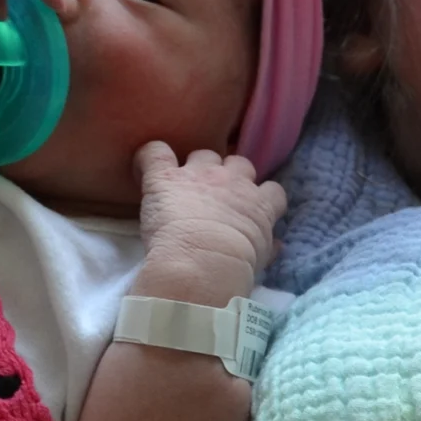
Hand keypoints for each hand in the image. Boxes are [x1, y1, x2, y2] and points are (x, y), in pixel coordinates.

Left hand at [131, 142, 285, 297]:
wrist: (203, 263)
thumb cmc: (234, 269)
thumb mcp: (259, 260)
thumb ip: (267, 247)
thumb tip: (276, 244)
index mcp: (259, 204)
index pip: (271, 189)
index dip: (260, 196)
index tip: (250, 210)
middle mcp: (233, 181)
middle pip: (239, 163)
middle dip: (229, 175)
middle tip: (215, 197)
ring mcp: (199, 175)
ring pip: (203, 154)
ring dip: (196, 166)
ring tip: (182, 186)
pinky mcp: (166, 176)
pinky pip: (156, 152)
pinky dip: (151, 157)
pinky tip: (145, 169)